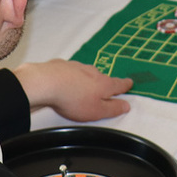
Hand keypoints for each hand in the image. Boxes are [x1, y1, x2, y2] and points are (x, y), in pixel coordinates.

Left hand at [13, 59, 130, 121]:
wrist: (46, 82)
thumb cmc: (74, 99)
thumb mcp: (97, 111)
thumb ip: (113, 108)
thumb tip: (126, 105)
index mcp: (104, 84)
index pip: (118, 84)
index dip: (125, 85)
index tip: (130, 83)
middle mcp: (92, 72)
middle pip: (102, 78)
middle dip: (104, 83)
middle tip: (104, 89)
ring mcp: (76, 66)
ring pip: (85, 73)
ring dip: (87, 79)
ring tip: (83, 88)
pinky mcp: (61, 65)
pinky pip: (69, 71)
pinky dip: (70, 76)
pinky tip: (64, 82)